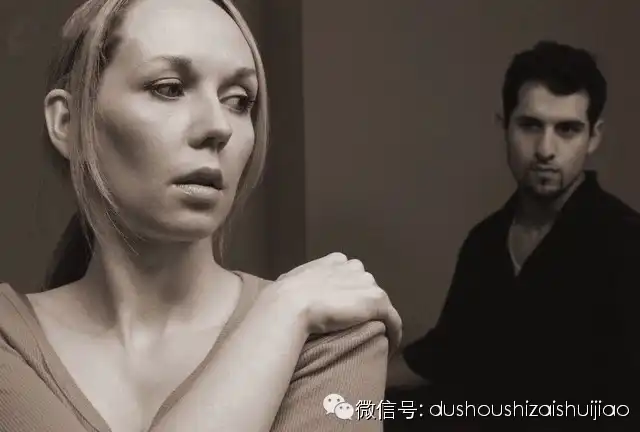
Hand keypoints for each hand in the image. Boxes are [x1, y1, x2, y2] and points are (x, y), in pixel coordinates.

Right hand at [265, 252, 401, 352]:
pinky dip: (394, 332)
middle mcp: (354, 267)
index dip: (349, 292)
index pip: (350, 274)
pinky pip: (393, 318)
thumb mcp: (291, 280)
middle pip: (366, 286)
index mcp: (335, 261)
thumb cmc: (285, 295)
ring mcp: (367, 283)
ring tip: (373, 338)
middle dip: (363, 303)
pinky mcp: (376, 301)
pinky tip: (391, 346)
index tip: (345, 309)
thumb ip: (301, 280)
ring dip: (379, 318)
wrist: (291, 305)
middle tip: (357, 325)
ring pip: (380, 302)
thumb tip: (293, 286)